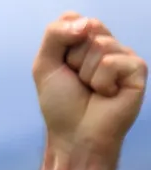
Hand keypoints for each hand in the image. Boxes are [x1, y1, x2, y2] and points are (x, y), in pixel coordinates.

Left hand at [34, 12, 146, 156]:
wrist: (74, 137)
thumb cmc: (61, 106)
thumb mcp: (44, 67)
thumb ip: (55, 34)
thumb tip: (85, 22)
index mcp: (86, 43)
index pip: (73, 19)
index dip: (62, 44)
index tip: (62, 68)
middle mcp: (107, 45)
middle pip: (88, 29)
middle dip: (73, 60)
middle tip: (77, 82)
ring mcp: (123, 56)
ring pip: (100, 45)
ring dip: (86, 74)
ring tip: (92, 91)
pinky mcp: (137, 69)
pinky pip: (113, 62)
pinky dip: (102, 82)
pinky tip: (106, 95)